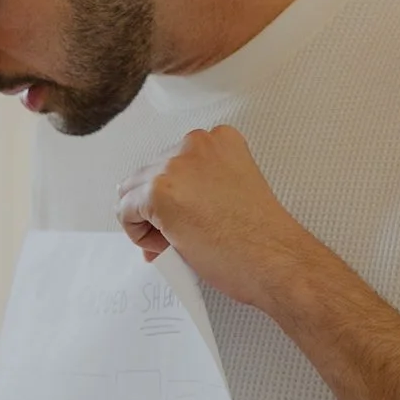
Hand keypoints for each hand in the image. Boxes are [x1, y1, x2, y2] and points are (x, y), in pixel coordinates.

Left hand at [115, 125, 322, 311]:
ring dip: (146, 220)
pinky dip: (137, 233)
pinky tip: (168, 244)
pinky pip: (124, 211)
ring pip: (131, 192)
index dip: (175, 198)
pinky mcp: (158, 191)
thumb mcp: (229, 194)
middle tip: (180, 237)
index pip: (171, 164)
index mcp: (219, 139)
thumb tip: (156, 214)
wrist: (275, 259)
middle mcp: (195, 143)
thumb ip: (195, 190)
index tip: (193, 220)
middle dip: (155, 209)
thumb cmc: (260, 237)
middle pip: (147, 175)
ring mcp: (175, 165)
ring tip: (176, 242)